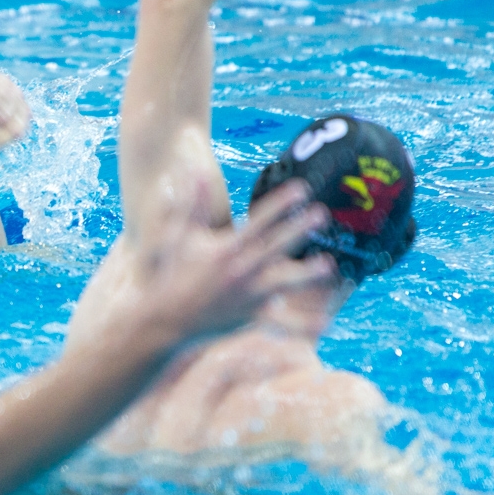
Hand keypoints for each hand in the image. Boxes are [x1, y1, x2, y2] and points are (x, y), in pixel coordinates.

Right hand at [135, 178, 334, 341]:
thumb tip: (194, 170)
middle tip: (321, 214)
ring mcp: (246, 295)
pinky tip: (326, 321)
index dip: (281, 204)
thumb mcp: (178, 235)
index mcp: (226, 248)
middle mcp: (240, 270)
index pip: (259, 221)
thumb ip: (191, 203)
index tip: (302, 188)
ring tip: (328, 265)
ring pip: (283, 283)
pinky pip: (280, 322)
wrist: (165, 318)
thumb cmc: (172, 272)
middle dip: (299, 228)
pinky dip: (302, 324)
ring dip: (306, 274)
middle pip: (276, 246)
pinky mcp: (249, 317)